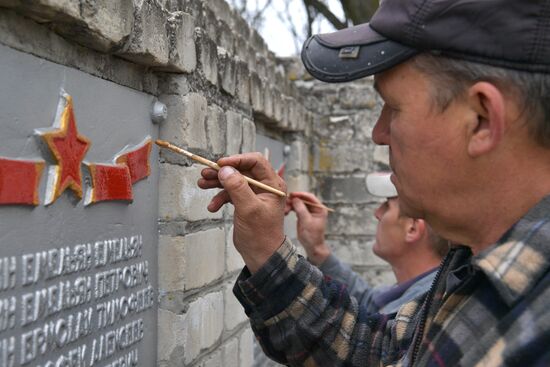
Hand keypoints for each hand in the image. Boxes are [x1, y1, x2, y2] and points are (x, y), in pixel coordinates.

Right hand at [197, 153, 285, 272]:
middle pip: (241, 170)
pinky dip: (220, 198)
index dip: (237, 160)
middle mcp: (265, 187)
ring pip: (233, 181)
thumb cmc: (261, 234)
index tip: (220, 163)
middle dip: (223, 172)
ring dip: (218, 183)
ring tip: (202, 185)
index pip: (256, 161)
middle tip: (205, 173)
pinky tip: (212, 207)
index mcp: (272, 184)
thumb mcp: (249, 208)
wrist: (261, 255)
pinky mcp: (245, 203)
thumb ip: (237, 187)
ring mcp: (254, 194)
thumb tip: (225, 170)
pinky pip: (230, 194)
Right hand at [285, 192, 329, 265]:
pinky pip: (296, 209)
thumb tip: (295, 199)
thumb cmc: (312, 235)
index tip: (292, 195)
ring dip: (291, 205)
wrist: (312, 246)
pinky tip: (286, 211)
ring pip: (298, 204)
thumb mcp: (306, 221)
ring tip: (285, 210)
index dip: (301, 194)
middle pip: (303, 200)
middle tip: (286, 203)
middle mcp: (315, 208)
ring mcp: (308, 211)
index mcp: (319, 209)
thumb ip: (301, 209)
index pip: (310, 197)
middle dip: (294, 200)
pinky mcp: (303, 215)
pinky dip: (291, 209)